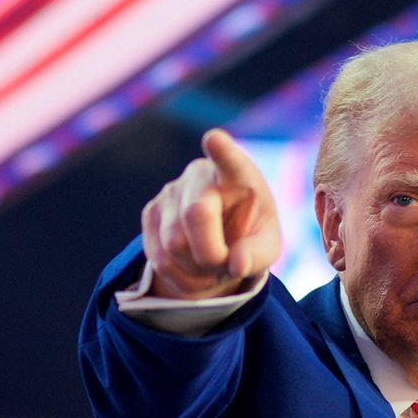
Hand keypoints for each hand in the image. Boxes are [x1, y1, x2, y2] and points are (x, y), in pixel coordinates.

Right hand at [141, 129, 280, 298]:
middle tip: (229, 266)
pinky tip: (195, 269)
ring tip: (214, 266)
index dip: (222, 151)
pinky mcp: (151, 213)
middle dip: (213, 254)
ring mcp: (171, 191)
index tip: (214, 140)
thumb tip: (237, 265)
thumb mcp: (267, 246)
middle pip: (196, 217)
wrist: (222, 240)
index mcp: (238, 175)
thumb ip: (258, 254)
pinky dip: (181, 277)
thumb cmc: (251, 235)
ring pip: (174, 244)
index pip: (229, 160)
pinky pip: (159, 258)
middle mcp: (200, 175)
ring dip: (198, 270)